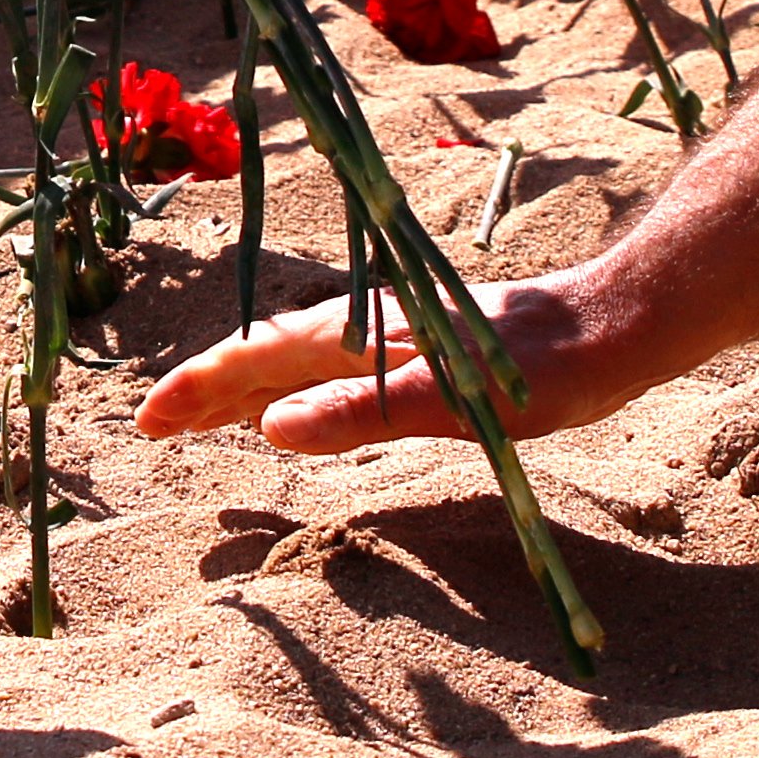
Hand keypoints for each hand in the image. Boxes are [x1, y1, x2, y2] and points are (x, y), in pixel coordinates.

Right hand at [134, 266, 678, 451]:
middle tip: (152, 429)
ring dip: (241, 393)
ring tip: (200, 420)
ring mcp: (389, 338)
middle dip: (204, 392)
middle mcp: (364, 328)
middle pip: (261, 359)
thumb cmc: (540, 371)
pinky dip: (290, 393)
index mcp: (359, 333)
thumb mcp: (453, 399)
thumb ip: (364, 410)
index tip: (148, 422)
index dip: (197, 390)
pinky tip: (292, 410)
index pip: (253, 361)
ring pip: (293, 365)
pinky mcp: (415, 354)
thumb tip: (272, 429)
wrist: (610, 331)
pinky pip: (328, 373)